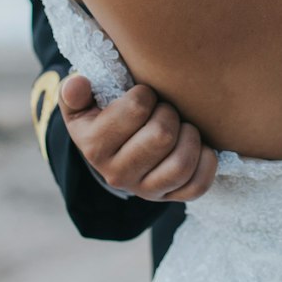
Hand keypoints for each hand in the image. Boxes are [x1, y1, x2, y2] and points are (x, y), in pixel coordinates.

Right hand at [58, 73, 217, 201]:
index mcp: (94, 147)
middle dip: (169, 112)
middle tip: (165, 109)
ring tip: (182, 126)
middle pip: (162, 135)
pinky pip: (197, 185)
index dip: (145, 94)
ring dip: (190, 136)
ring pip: (181, 164)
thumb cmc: (105, 116)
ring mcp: (145, 191)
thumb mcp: (82, 104)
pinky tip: (199, 146)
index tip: (143, 95)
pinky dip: (206, 162)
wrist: (118, 151)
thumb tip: (77, 83)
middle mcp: (117, 175)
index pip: (137, 108)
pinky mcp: (170, 198)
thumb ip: (74, 92)